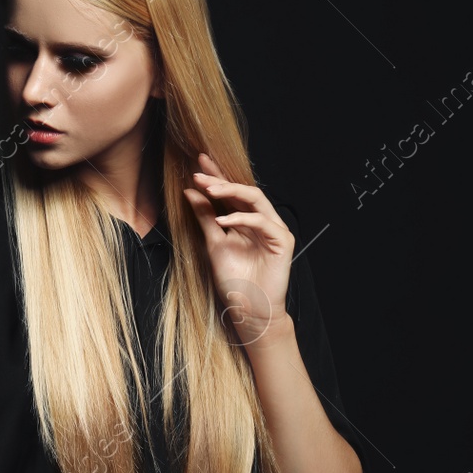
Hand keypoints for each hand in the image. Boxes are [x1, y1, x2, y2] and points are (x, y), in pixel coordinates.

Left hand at [182, 152, 295, 353]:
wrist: (249, 310)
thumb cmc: (233, 281)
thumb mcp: (213, 244)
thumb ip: (205, 217)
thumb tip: (190, 191)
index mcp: (243, 221)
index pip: (229, 193)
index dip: (216, 176)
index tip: (197, 162)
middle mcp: (259, 221)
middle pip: (243, 191)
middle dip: (221, 179)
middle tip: (200, 172)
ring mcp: (273, 229)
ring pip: (256, 199)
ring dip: (231, 191)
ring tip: (210, 188)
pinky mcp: (282, 241)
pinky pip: (262, 221)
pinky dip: (242, 217)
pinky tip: (224, 218)